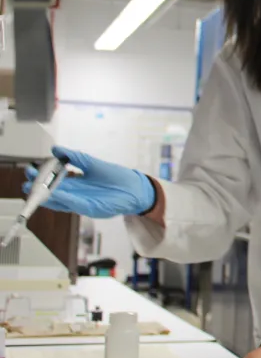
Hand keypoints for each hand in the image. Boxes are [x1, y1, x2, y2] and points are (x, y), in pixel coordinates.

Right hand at [24, 146, 154, 217]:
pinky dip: (66, 200)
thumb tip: (55, 149)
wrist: (137, 188)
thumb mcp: (92, 164)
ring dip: (47, 196)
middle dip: (39, 189)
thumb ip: (75, 157)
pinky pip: (76, 205)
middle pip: (53, 193)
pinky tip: (57, 193)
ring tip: (35, 190)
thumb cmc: (117, 177)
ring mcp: (83, 203)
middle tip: (27, 182)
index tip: (30, 172)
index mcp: (76, 184)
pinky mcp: (92, 209)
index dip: (41, 179)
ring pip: (61, 201)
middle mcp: (77, 195)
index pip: (54, 182)